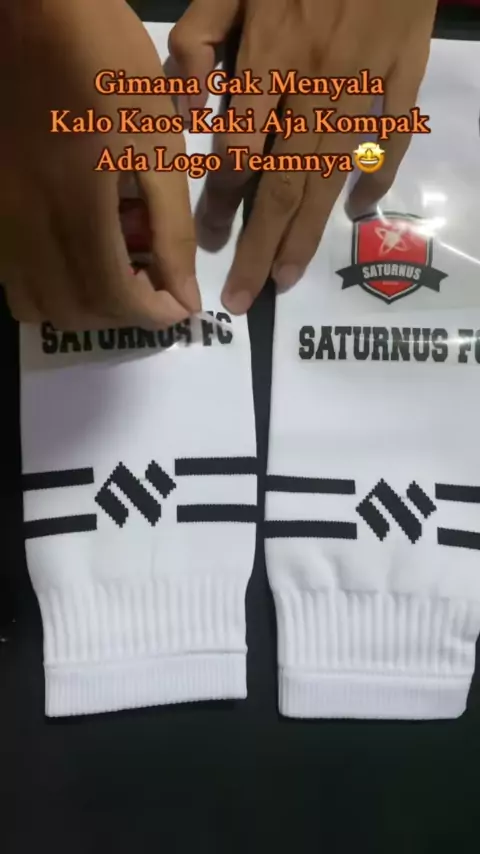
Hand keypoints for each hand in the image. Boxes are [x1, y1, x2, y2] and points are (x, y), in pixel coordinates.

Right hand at [0, 0, 199, 329]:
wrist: (30, 14)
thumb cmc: (105, 64)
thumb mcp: (156, 142)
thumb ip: (171, 229)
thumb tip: (185, 296)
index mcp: (75, 207)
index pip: (114, 299)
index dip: (153, 315)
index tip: (180, 304)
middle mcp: (26, 226)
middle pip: (74, 312)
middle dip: (123, 313)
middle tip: (154, 283)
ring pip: (37, 303)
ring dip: (85, 305)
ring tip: (118, 268)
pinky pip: (14, 279)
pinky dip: (51, 286)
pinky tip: (78, 251)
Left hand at [170, 0, 436, 313]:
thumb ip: (198, 38)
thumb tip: (184, 107)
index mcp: (270, 57)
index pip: (240, 151)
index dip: (221, 203)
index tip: (205, 242)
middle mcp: (317, 85)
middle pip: (285, 185)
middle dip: (261, 249)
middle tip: (242, 299)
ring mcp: (366, 86)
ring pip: (332, 180)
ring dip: (308, 236)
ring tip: (287, 280)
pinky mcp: (404, 78)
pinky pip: (390, 144)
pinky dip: (375, 183)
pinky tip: (358, 215)